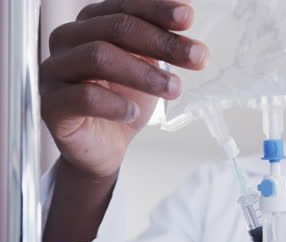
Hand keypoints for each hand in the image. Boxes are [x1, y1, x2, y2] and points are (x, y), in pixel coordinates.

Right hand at [40, 0, 208, 177]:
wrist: (105, 145)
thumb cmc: (125, 100)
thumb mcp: (148, 67)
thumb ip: (159, 44)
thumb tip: (185, 16)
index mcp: (92, 23)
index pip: (124, 6)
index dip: (157, 10)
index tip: (188, 18)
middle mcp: (69, 40)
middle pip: (116, 27)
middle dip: (162, 42)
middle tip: (197, 57)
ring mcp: (55, 70)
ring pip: (98, 56)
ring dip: (144, 73)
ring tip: (174, 88)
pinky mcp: (51, 104)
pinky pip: (83, 97)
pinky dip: (115, 104)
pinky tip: (134, 112)